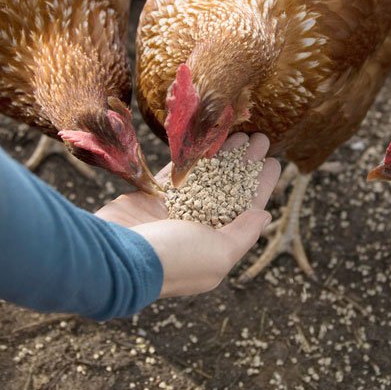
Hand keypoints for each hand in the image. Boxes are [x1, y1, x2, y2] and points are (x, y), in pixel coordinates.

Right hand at [96, 132, 280, 297]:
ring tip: (239, 132)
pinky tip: (207, 139)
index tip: (274, 162)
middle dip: (244, 165)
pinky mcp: (151, 198)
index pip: (246, 211)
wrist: (116, 256)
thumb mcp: (219, 253)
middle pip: (228, 191)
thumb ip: (243, 234)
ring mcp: (173, 213)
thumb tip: (264, 215)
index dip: (260, 186)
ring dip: (222, 157)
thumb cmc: (173, 258)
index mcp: (216, 246)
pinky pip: (177, 173)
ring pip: (205, 179)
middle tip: (259, 137)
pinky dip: (192, 157)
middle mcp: (196, 230)